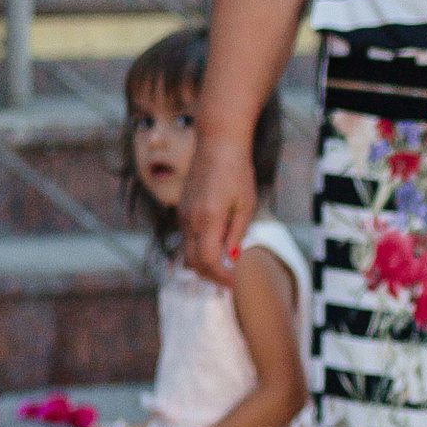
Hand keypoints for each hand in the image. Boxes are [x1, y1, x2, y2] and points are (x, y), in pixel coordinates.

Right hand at [178, 131, 254, 286]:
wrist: (218, 144)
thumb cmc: (237, 172)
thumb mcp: (245, 205)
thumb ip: (236, 234)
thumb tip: (230, 258)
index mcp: (208, 219)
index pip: (207, 261)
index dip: (220, 276)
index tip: (233, 283)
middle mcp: (190, 219)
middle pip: (193, 261)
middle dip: (209, 275)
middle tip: (227, 281)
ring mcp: (183, 213)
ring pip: (187, 250)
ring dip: (203, 263)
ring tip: (223, 267)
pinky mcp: (181, 208)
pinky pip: (187, 236)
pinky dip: (198, 248)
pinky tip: (214, 247)